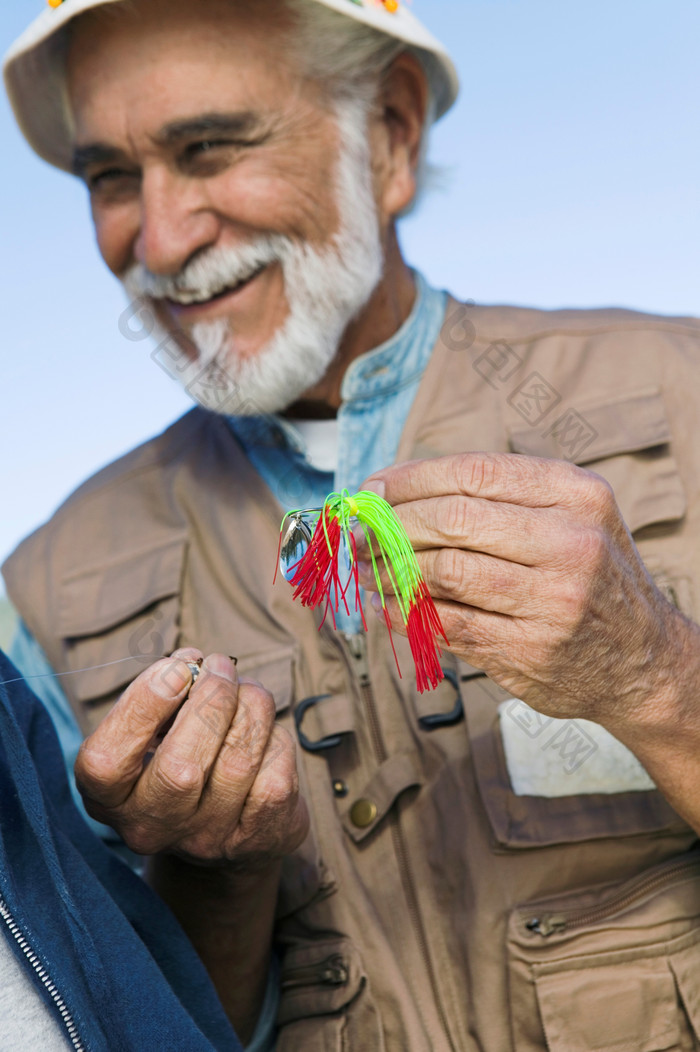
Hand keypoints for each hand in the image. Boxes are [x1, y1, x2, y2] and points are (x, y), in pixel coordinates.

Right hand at [75, 649, 308, 866]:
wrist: (229, 832)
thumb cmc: (184, 756)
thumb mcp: (155, 730)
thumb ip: (163, 696)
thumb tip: (194, 664)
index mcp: (110, 797)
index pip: (106, 763)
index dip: (142, 707)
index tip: (178, 668)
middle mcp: (150, 827)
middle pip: (180, 768)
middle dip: (211, 700)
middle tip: (220, 667)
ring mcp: (204, 839)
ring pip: (237, 763)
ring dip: (251, 708)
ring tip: (248, 691)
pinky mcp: (255, 840)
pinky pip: (274, 778)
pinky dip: (276, 741)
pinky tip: (266, 737)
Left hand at [360, 453, 696, 730]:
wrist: (644, 661)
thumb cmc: (590, 577)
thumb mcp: (570, 518)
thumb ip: (497, 499)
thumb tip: (392, 492)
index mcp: (577, 496)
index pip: (473, 473)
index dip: (410, 479)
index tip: (372, 489)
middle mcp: (572, 544)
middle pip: (452, 520)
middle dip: (391, 524)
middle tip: (359, 532)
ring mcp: (553, 602)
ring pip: (444, 571)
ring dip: (390, 568)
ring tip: (368, 567)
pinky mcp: (531, 652)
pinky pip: (447, 623)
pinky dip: (403, 612)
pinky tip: (385, 604)